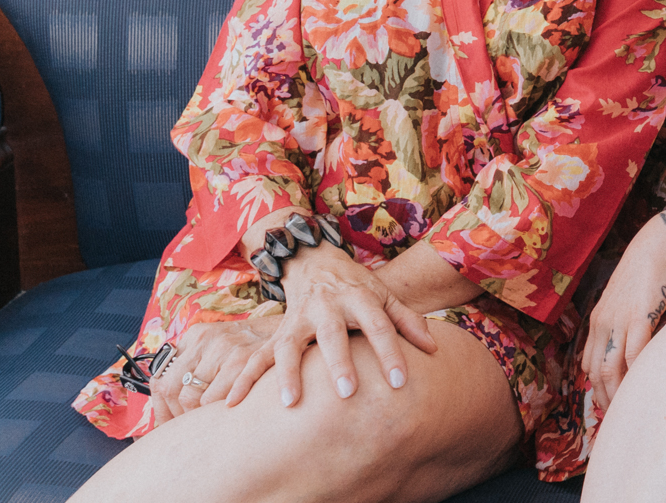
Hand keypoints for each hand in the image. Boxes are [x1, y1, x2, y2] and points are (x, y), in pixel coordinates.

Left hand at [147, 316, 282, 424]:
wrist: (293, 324)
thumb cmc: (254, 345)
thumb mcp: (220, 345)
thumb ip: (197, 365)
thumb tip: (168, 408)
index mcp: (195, 336)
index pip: (162, 379)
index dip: (163, 408)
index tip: (169, 423)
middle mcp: (207, 339)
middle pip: (174, 390)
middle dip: (178, 416)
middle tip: (189, 430)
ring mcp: (227, 348)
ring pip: (195, 398)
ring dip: (199, 418)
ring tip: (208, 426)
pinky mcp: (248, 358)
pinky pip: (220, 396)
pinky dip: (219, 411)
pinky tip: (225, 414)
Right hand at [228, 243, 437, 408]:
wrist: (315, 261)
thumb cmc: (358, 286)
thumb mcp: (384, 296)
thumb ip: (408, 321)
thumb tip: (434, 350)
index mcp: (359, 297)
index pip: (379, 326)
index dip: (391, 352)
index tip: (400, 382)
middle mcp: (328, 306)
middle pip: (334, 335)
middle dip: (339, 363)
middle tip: (347, 392)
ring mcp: (299, 317)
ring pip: (290, 345)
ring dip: (288, 374)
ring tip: (289, 404)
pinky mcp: (278, 330)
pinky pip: (258, 355)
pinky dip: (244, 378)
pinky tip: (231, 403)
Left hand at [584, 216, 665, 409]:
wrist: (663, 240)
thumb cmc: (653, 268)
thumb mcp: (632, 297)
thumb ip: (630, 320)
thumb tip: (637, 345)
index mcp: (599, 318)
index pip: (588, 364)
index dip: (598, 387)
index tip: (613, 403)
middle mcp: (603, 321)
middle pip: (596, 372)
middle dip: (605, 397)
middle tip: (620, 415)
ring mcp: (619, 319)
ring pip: (610, 369)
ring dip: (618, 393)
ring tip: (630, 409)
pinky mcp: (640, 315)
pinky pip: (634, 354)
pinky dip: (638, 373)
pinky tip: (645, 384)